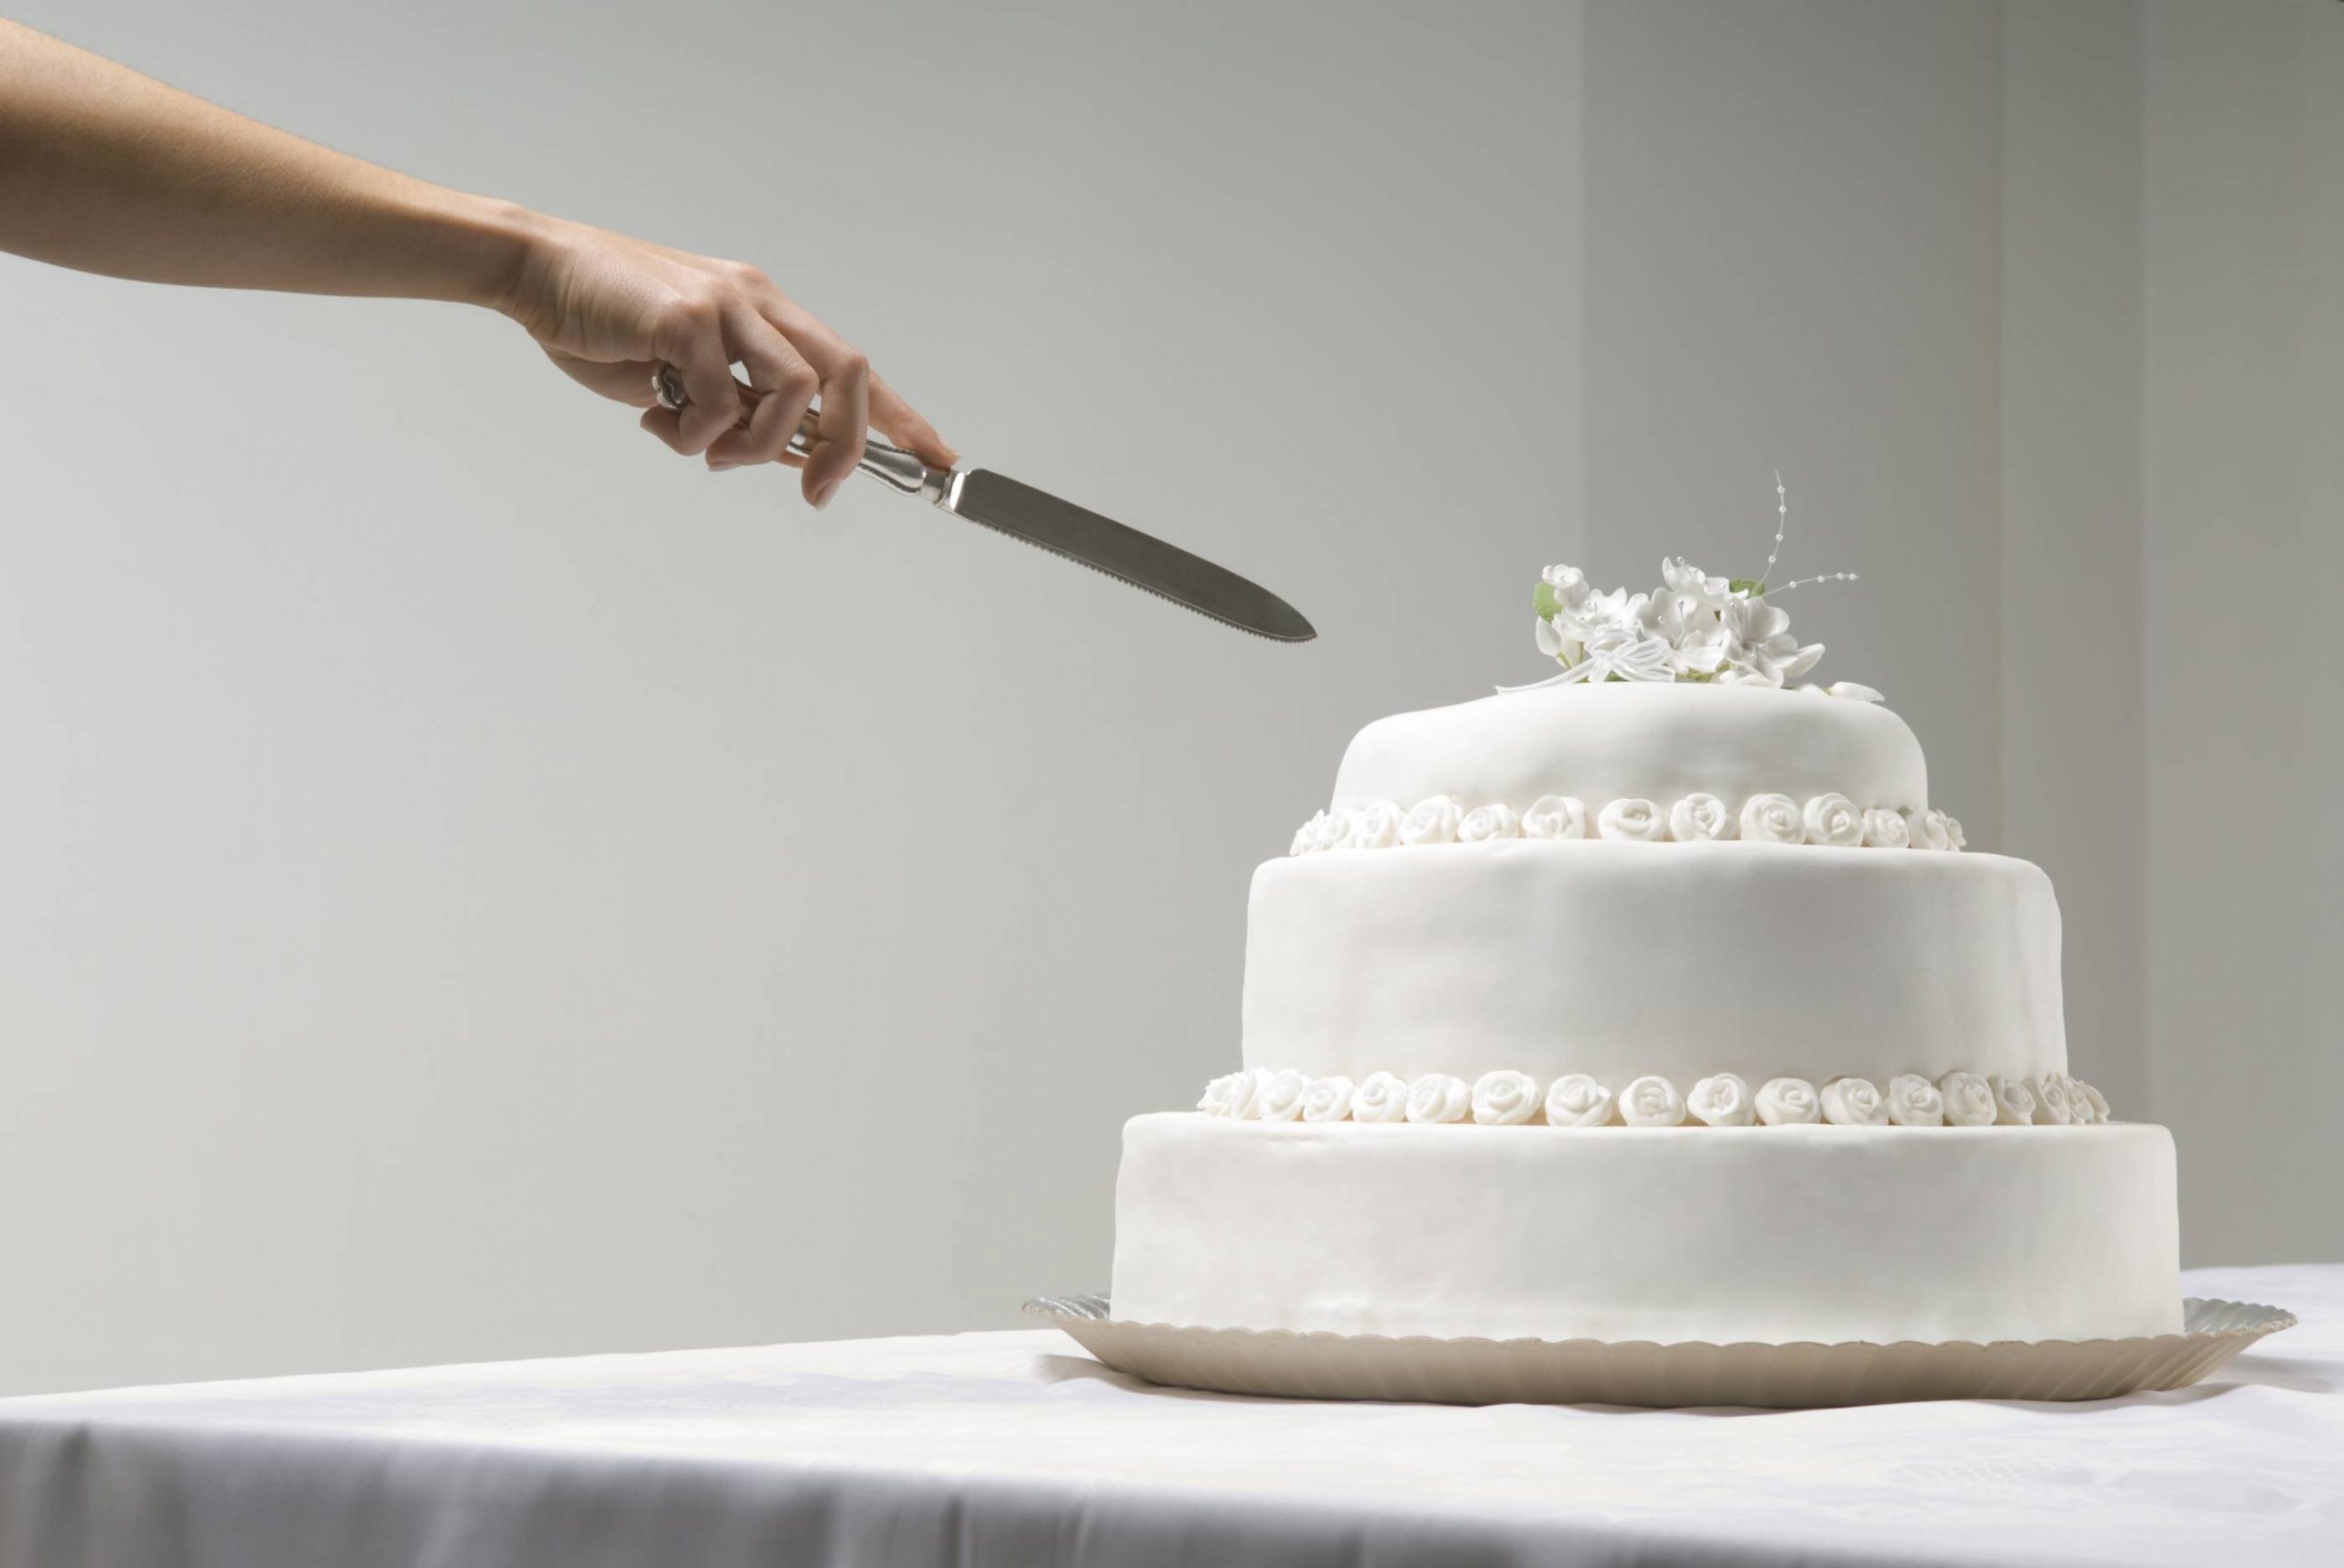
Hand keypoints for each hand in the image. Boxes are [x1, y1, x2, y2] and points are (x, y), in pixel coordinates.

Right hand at [496, 215, 954, 506]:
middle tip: (815, 492)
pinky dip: (697, 435)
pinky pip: (721, 403)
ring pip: (792, 394)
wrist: (537, 274)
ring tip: (704, 449)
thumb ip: (743, 406)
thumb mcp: (689, 375)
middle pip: (846, 375)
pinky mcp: (685, 320)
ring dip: (754, 446)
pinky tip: (659, 423)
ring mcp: (724, 306)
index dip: (902, 417)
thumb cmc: (609, 326)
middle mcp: (757, 302)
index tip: (941, 460)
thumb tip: (794, 457)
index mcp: (766, 312)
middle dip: (845, 446)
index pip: (853, 367)